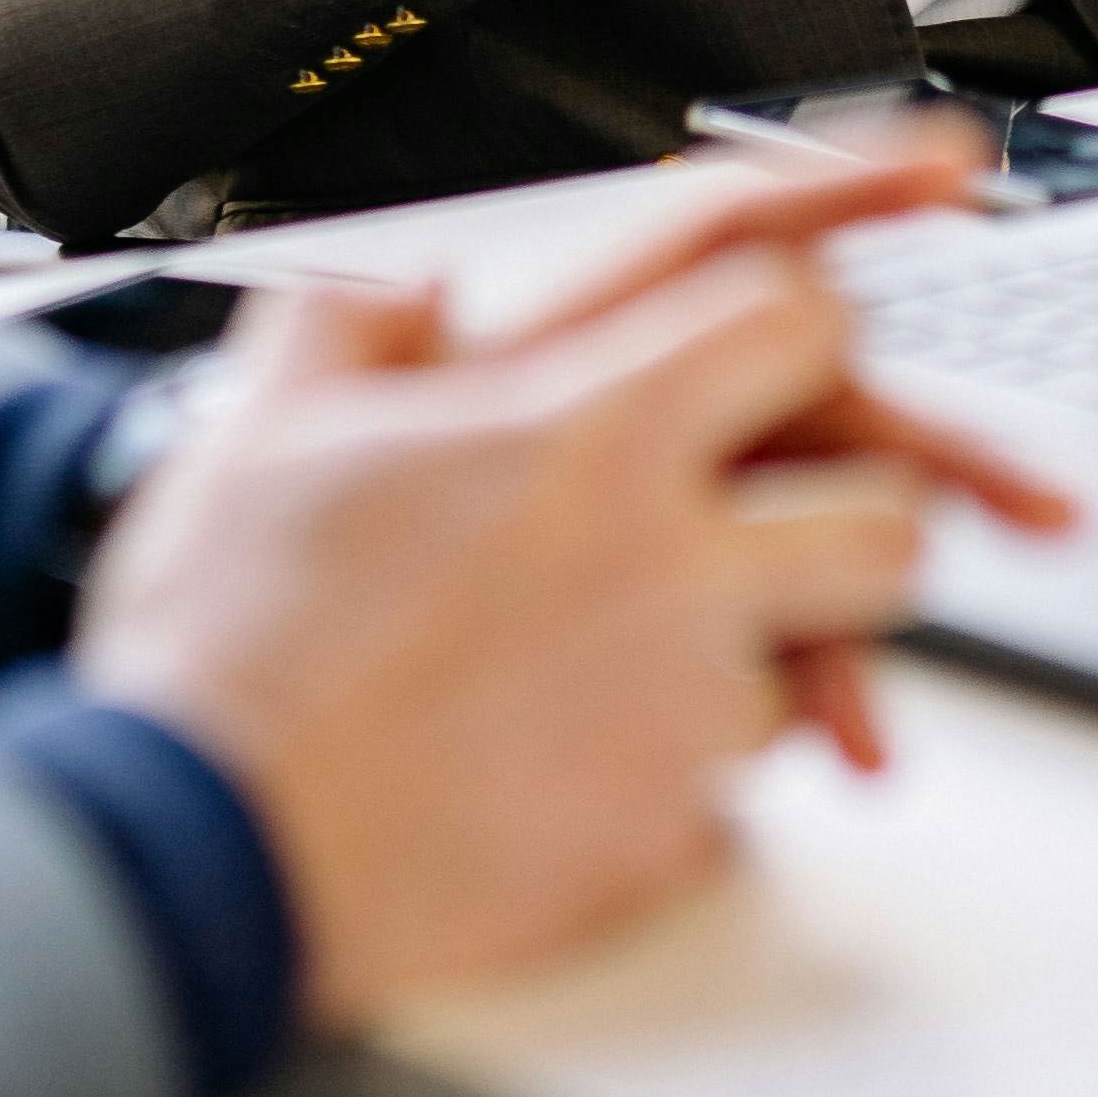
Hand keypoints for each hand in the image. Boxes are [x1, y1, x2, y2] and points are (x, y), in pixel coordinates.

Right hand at [66, 138, 1070, 1023]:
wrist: (200, 848)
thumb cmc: (225, 637)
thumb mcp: (268, 418)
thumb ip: (363, 322)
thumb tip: (418, 293)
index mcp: (584, 428)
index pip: (794, 312)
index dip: (833, 290)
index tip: (896, 248)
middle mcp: (664, 560)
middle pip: (885, 516)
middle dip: (862, 512)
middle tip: (790, 524)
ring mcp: (675, 708)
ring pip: (815, 670)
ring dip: (765, 659)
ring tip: (650, 662)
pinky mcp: (656, 835)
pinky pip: (728, 801)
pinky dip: (672, 787)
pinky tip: (569, 774)